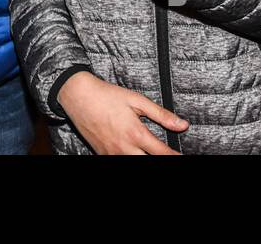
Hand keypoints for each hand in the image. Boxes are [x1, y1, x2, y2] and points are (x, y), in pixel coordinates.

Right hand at [58, 71, 187, 153]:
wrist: (78, 96)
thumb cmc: (106, 95)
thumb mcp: (136, 100)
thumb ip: (161, 114)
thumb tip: (182, 125)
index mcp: (136, 134)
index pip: (162, 153)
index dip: (175, 157)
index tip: (182, 157)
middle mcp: (125, 148)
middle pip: (149, 162)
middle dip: (160, 159)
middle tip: (166, 154)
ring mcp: (112, 153)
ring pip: (134, 164)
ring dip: (144, 158)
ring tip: (148, 152)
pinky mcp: (102, 154)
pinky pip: (120, 161)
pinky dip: (130, 157)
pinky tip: (133, 152)